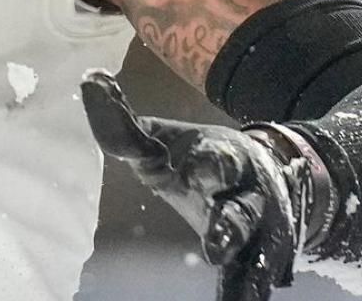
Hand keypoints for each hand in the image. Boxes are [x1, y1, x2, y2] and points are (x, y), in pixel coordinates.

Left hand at [82, 72, 300, 300]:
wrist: (271, 178)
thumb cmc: (202, 158)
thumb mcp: (167, 140)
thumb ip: (127, 126)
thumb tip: (90, 82)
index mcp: (225, 159)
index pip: (216, 159)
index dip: (209, 164)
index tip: (196, 169)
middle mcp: (246, 197)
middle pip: (240, 212)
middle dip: (229, 226)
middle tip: (214, 244)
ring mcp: (257, 231)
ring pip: (250, 251)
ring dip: (236, 264)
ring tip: (221, 268)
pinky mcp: (259, 259)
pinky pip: (251, 279)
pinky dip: (243, 292)